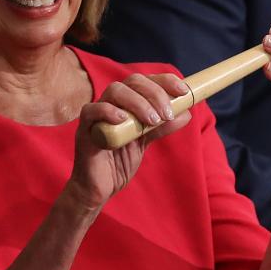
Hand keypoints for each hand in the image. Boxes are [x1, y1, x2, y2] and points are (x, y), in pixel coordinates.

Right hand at [69, 73, 190, 211]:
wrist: (99, 189)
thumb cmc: (119, 162)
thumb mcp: (145, 141)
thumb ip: (161, 127)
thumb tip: (186, 113)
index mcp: (126, 103)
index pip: (146, 81)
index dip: (165, 81)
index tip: (183, 91)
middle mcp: (111, 103)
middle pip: (132, 81)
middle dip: (154, 93)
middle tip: (166, 113)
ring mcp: (97, 114)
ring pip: (115, 91)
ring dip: (138, 103)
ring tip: (152, 121)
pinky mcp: (84, 129)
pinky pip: (91, 111)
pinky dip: (108, 111)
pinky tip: (123, 119)